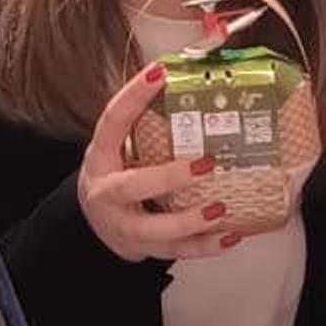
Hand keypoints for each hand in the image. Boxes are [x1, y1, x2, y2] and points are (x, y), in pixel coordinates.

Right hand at [76, 64, 243, 263]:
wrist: (93, 224)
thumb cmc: (117, 175)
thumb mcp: (121, 147)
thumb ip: (148, 123)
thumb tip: (190, 79)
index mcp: (101, 157)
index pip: (113, 121)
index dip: (133, 96)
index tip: (160, 73)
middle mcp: (106, 194)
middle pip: (131, 187)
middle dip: (168, 178)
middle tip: (205, 164)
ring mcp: (123, 225)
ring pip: (154, 231)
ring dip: (189, 221)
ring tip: (221, 209)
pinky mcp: (143, 248)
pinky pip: (175, 252)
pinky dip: (205, 247)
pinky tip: (231, 236)